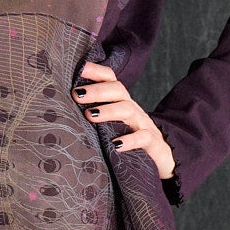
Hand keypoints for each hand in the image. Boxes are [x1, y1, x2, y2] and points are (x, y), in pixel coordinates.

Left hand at [71, 61, 176, 181]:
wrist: (166, 160)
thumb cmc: (131, 142)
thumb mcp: (114, 127)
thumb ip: (96, 116)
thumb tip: (63, 110)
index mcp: (122, 103)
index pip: (111, 80)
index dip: (96, 71)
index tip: (78, 69)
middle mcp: (133, 110)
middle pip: (118, 90)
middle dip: (97, 90)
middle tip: (77, 94)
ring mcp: (144, 125)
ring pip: (129, 110)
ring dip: (109, 110)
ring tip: (91, 115)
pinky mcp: (153, 144)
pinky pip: (143, 138)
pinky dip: (130, 140)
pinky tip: (116, 145)